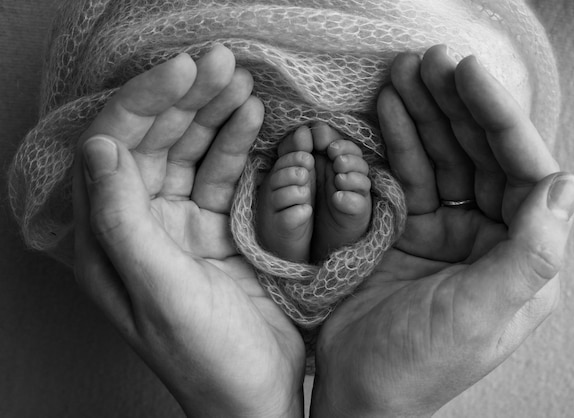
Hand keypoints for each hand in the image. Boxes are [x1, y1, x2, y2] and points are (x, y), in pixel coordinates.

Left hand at [72, 48, 303, 417]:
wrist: (255, 394)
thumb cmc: (203, 358)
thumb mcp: (159, 293)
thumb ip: (123, 222)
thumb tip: (99, 148)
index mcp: (108, 241)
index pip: (115, 149)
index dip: (145, 103)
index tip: (184, 71)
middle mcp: (138, 225)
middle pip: (156, 142)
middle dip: (187, 98)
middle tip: (222, 61)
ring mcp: (179, 224)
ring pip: (191, 152)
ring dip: (213, 113)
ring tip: (240, 80)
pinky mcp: (216, 228)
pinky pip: (222, 174)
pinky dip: (236, 143)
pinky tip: (250, 117)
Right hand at [310, 45, 573, 416]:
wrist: (358, 390)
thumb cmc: (419, 364)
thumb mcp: (481, 314)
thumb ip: (531, 255)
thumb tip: (568, 185)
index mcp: (522, 259)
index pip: (522, 172)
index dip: (498, 119)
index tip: (470, 75)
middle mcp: (491, 239)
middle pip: (481, 156)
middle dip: (456, 106)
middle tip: (431, 60)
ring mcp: (449, 232)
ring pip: (444, 158)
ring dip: (424, 114)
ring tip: (405, 73)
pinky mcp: (410, 229)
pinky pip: (409, 175)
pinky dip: (398, 141)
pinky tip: (388, 108)